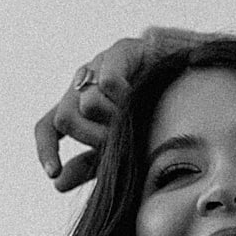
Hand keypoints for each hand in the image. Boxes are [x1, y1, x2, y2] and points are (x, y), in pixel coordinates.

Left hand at [34, 36, 152, 192]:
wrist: (190, 77)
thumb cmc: (154, 114)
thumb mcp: (119, 145)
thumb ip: (89, 164)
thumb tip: (58, 184)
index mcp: (77, 106)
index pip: (47, 126)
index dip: (46, 150)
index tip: (53, 173)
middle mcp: (83, 84)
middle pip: (65, 118)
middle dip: (90, 139)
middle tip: (116, 144)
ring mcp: (100, 66)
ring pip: (87, 104)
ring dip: (112, 122)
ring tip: (134, 122)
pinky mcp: (121, 51)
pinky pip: (108, 79)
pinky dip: (119, 95)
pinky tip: (134, 99)